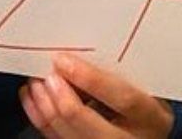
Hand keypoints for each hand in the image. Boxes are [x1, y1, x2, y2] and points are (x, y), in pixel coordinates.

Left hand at [20, 52, 173, 137]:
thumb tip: (79, 51)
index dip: (91, 79)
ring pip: (68, 136)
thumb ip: (119, 72)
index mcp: (149, 114)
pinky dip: (40, 118)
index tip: (64, 60)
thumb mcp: (142, 84)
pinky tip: (32, 97)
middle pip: (88, 124)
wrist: (146, 132)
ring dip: (46, 106)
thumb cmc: (144, 100)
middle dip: (62, 99)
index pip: (121, 98)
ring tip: (36, 81)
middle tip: (48, 76)